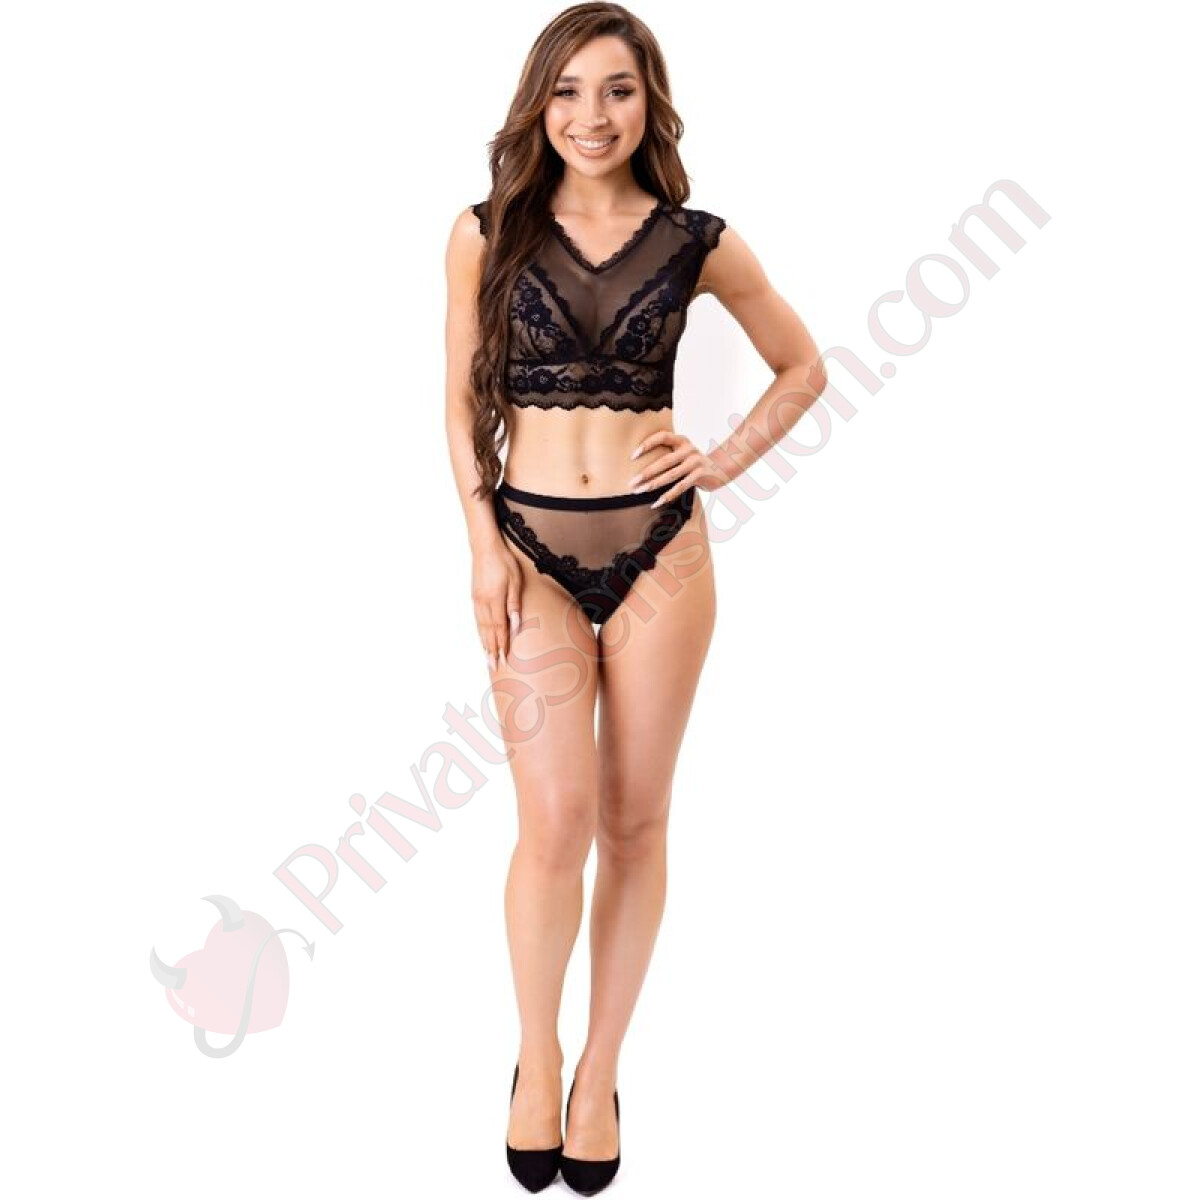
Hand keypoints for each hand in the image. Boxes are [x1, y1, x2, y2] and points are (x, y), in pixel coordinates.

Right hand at [472, 540, 522, 671]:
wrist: (485, 547)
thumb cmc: (503, 561)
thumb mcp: (515, 581)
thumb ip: (514, 604)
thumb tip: (515, 624)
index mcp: (494, 599)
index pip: (499, 628)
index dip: (502, 644)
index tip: (504, 658)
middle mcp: (483, 603)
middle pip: (488, 631)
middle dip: (492, 649)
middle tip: (494, 666)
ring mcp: (477, 600)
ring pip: (481, 627)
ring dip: (484, 643)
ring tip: (487, 656)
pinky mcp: (474, 597)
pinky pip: (477, 619)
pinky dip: (480, 631)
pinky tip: (482, 637)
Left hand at [628, 430, 730, 506]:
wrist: (722, 468)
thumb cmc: (694, 462)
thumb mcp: (683, 452)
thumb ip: (668, 453)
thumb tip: (640, 466)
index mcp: (682, 440)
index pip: (662, 436)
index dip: (647, 444)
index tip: (632, 456)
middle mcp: (689, 449)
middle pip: (664, 461)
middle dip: (646, 473)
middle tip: (631, 482)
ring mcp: (696, 462)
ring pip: (671, 475)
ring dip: (653, 485)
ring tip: (639, 492)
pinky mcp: (701, 475)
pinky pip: (681, 487)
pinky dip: (667, 496)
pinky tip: (656, 503)